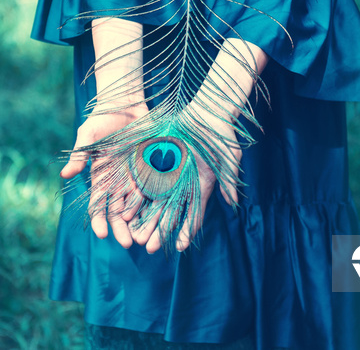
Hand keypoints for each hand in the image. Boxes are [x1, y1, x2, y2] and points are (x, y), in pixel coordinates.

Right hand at [61, 102, 148, 248]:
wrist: (126, 104)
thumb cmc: (102, 119)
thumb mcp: (88, 135)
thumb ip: (80, 155)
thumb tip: (65, 175)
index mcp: (101, 177)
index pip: (98, 204)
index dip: (99, 220)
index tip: (102, 234)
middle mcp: (119, 181)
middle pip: (119, 211)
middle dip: (122, 228)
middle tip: (128, 244)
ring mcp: (137, 176)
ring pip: (139, 205)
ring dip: (141, 223)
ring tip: (146, 239)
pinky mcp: (153, 168)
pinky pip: (156, 189)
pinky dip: (158, 204)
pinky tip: (163, 219)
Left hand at [129, 108, 240, 252]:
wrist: (208, 111)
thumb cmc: (223, 135)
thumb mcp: (229, 158)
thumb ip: (228, 180)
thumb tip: (233, 203)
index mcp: (201, 186)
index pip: (193, 214)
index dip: (187, 230)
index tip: (179, 247)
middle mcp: (184, 184)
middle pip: (170, 213)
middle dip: (159, 231)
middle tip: (148, 248)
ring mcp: (169, 174)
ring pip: (154, 202)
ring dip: (144, 220)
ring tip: (135, 237)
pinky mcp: (156, 162)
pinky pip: (143, 182)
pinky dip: (135, 198)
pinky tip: (127, 212)